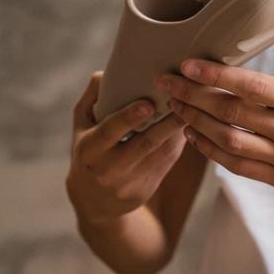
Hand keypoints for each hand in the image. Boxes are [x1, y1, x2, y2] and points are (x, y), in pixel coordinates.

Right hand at [66, 73, 186, 224]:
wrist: (93, 201)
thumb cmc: (88, 151)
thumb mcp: (81, 125)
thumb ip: (92, 97)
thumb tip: (108, 71)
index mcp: (89, 150)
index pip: (110, 132)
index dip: (129, 118)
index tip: (148, 103)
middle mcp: (108, 169)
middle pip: (144, 144)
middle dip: (167, 123)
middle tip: (184, 99)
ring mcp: (128, 184)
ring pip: (161, 154)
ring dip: (178, 131)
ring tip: (193, 108)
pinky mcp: (145, 190)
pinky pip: (167, 164)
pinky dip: (178, 144)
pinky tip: (188, 126)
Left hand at [156, 24, 273, 203]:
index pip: (250, 86)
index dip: (213, 75)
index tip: (187, 63)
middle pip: (229, 112)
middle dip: (192, 95)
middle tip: (166, 81)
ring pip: (227, 141)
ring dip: (195, 123)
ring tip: (175, 106)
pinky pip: (237, 167)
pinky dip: (211, 151)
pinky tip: (194, 136)